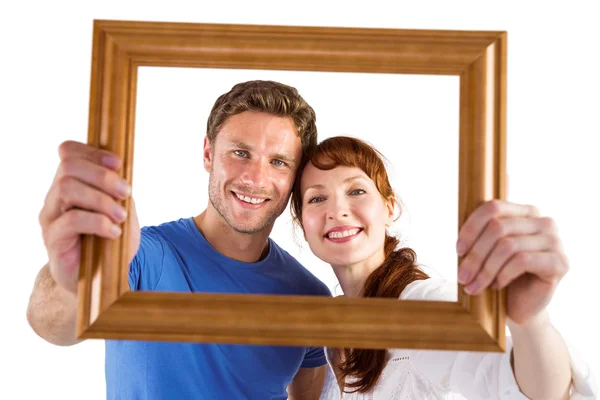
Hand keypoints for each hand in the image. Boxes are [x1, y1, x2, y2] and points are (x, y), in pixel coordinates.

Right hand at [38, 141, 139, 294]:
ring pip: (67, 188)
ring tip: (120, 216)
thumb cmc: (110, 241)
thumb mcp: (122, 209)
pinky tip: (114, 231)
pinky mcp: (53, 239)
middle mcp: (55, 197)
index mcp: (71, 183)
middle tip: (126, 192)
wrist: (101, 278)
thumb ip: (119, 189)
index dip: (92, 152)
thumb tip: (124, 169)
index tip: (119, 164)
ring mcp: (51, 217)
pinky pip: (71, 220)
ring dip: (101, 199)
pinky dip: (98, 222)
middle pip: (68, 167)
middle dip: (102, 176)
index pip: (68, 152)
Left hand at [456, 200, 568, 324]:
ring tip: (474, 285)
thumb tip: (460, 233)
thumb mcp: (486, 250)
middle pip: (498, 228)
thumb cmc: (501, 275)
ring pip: (508, 246)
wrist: (522, 307)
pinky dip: (503, 275)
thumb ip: (478, 234)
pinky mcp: (560, 263)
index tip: (458, 250)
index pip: (494, 207)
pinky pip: (522, 261)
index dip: (471, 228)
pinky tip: (496, 286)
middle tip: (462, 276)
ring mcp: (555, 242)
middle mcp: (544, 222)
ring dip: (485, 269)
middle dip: (475, 254)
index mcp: (526, 212)